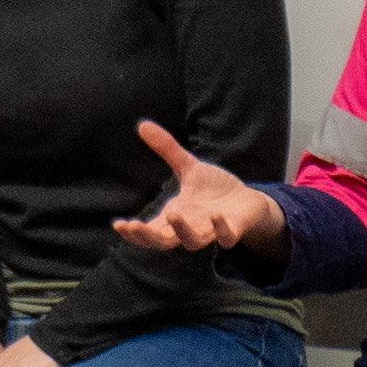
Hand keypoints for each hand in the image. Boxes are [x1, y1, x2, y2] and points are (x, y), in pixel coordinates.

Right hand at [112, 121, 284, 254]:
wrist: (248, 201)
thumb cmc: (214, 189)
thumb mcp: (188, 167)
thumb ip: (167, 149)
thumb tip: (142, 125)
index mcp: (175, 216)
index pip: (149, 230)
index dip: (134, 232)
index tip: (118, 224)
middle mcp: (189, 227)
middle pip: (163, 241)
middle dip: (148, 236)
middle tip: (133, 226)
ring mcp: (210, 231)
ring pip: (192, 241)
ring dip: (182, 231)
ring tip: (174, 213)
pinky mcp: (232, 231)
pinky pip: (226, 237)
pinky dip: (221, 230)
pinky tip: (216, 217)